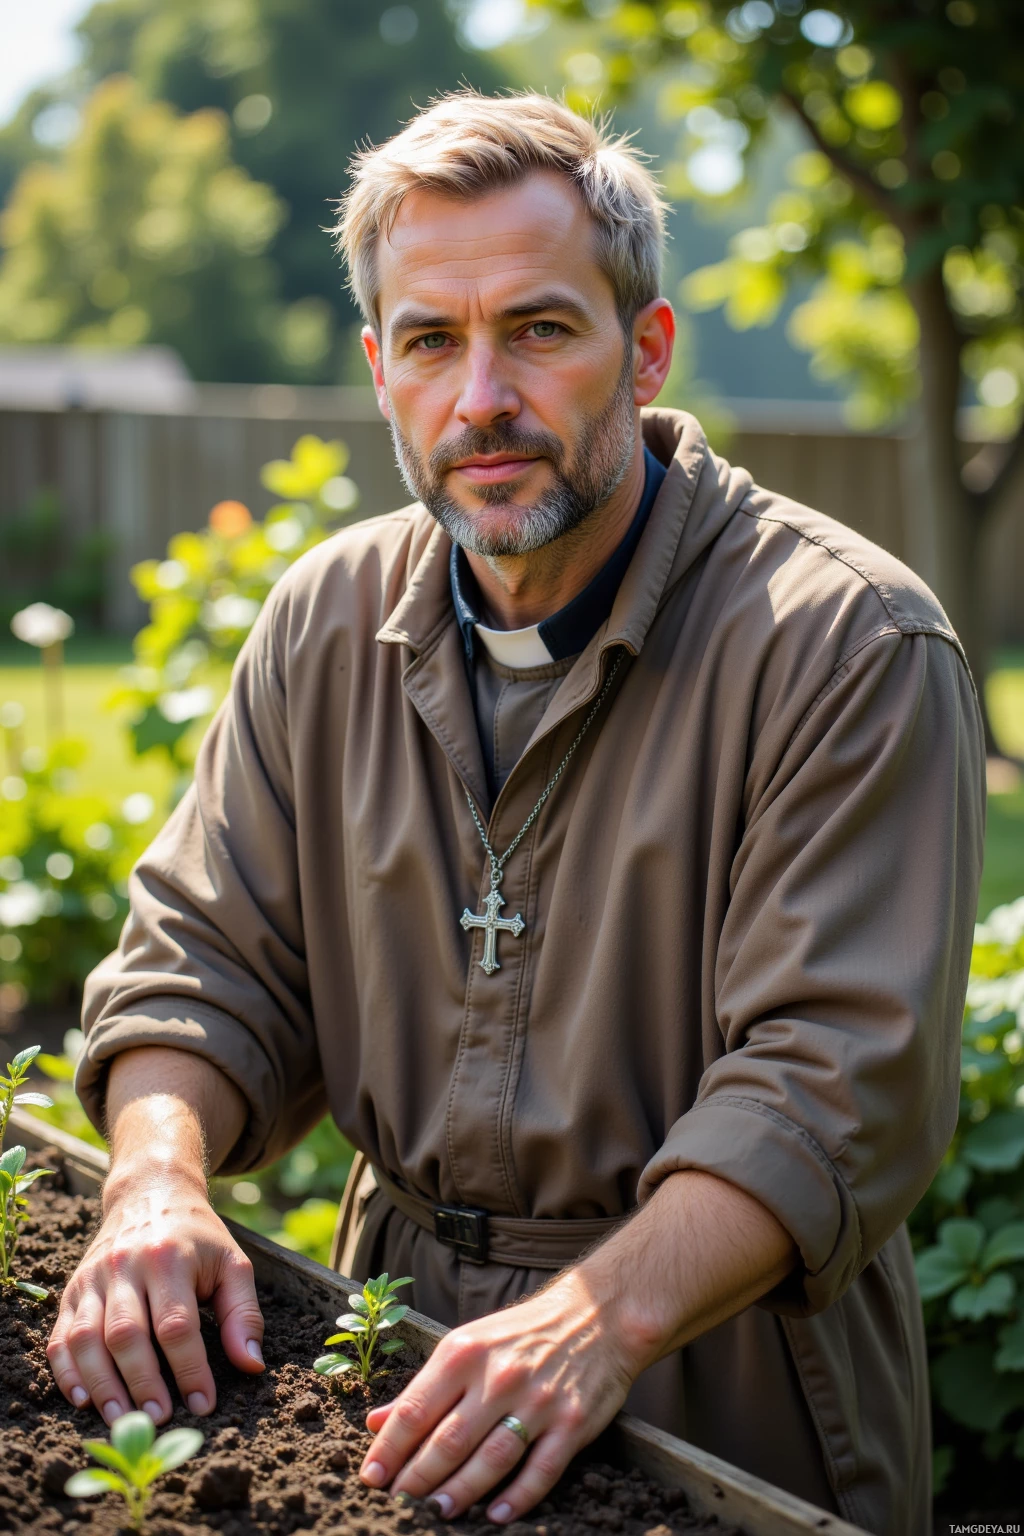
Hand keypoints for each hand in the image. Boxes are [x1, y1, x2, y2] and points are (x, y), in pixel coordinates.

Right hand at [46, 1164, 264, 1425]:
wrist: (151, 1192)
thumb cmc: (198, 1238)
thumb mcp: (232, 1262)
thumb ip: (243, 1314)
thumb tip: (251, 1366)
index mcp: (170, 1257)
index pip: (177, 1324)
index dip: (189, 1369)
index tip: (203, 1405)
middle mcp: (125, 1266)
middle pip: (127, 1334)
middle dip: (142, 1383)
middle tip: (157, 1421)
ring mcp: (93, 1278)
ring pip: (88, 1338)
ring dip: (102, 1385)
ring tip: (121, 1419)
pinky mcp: (73, 1290)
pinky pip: (61, 1336)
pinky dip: (67, 1372)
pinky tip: (83, 1399)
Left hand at [358, 1272, 638, 1523]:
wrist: (598, 1313)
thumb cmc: (522, 1333)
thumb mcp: (468, 1344)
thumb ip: (424, 1387)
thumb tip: (376, 1423)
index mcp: (465, 1352)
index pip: (415, 1410)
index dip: (388, 1450)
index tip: (370, 1480)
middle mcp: (499, 1376)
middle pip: (448, 1441)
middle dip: (417, 1480)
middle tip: (398, 1507)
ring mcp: (538, 1400)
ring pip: (491, 1459)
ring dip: (460, 1492)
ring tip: (437, 1513)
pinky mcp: (573, 1421)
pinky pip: (541, 1470)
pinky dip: (517, 1497)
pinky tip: (495, 1515)